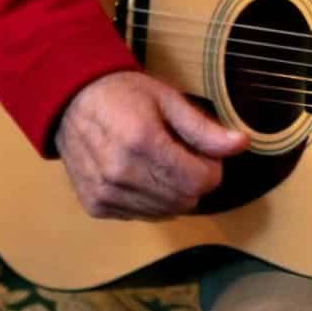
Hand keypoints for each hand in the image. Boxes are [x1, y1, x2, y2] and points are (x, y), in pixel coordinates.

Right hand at [54, 71, 248, 219]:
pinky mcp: (96, 205)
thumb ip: (203, 128)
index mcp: (142, 142)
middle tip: (182, 155)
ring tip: (160, 163)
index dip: (212, 169)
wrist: (70, 101)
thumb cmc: (123, 94)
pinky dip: (150, 201)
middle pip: (186, 200)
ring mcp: (106, 193)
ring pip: (166, 213)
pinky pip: (142, 216)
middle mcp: (121, 173)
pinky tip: (140, 175)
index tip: (203, 152)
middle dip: (194, 181)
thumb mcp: (167, 100)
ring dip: (173, 193)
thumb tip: (241, 144)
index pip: (200, 181)